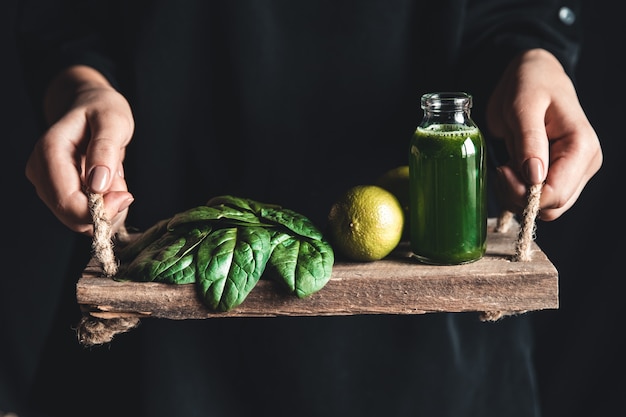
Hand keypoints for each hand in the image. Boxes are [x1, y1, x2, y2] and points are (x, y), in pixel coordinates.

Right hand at [25, 65, 134, 234]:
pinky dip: (101, 206)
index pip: (67, 201)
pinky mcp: (55, 192)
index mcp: (49, 151)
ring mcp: (45, 184)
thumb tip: (98, 186)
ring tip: (113, 176)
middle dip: (105, 209)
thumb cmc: (102, 110)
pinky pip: (82, 214)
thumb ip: (106, 150)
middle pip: (71, 216)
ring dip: (105, 206)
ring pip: (78, 219)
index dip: (99, 209)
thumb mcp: (113, 121)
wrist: (91, 107)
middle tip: (123, 185)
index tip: (126, 196)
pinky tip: (107, 184)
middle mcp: (40, 170)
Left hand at [486, 48, 601, 220]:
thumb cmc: (529, 84)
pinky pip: (538, 199)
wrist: (533, 76)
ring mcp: (573, 172)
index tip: (503, 171)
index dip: (526, 193)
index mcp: (582, 146)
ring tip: (504, 168)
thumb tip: (535, 177)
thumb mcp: (523, 106)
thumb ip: (529, 141)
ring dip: (517, 196)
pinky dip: (518, 193)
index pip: (557, 193)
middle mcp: (584, 164)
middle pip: (553, 206)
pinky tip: (508, 172)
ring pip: (545, 207)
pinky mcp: (559, 175)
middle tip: (501, 170)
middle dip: (520, 196)